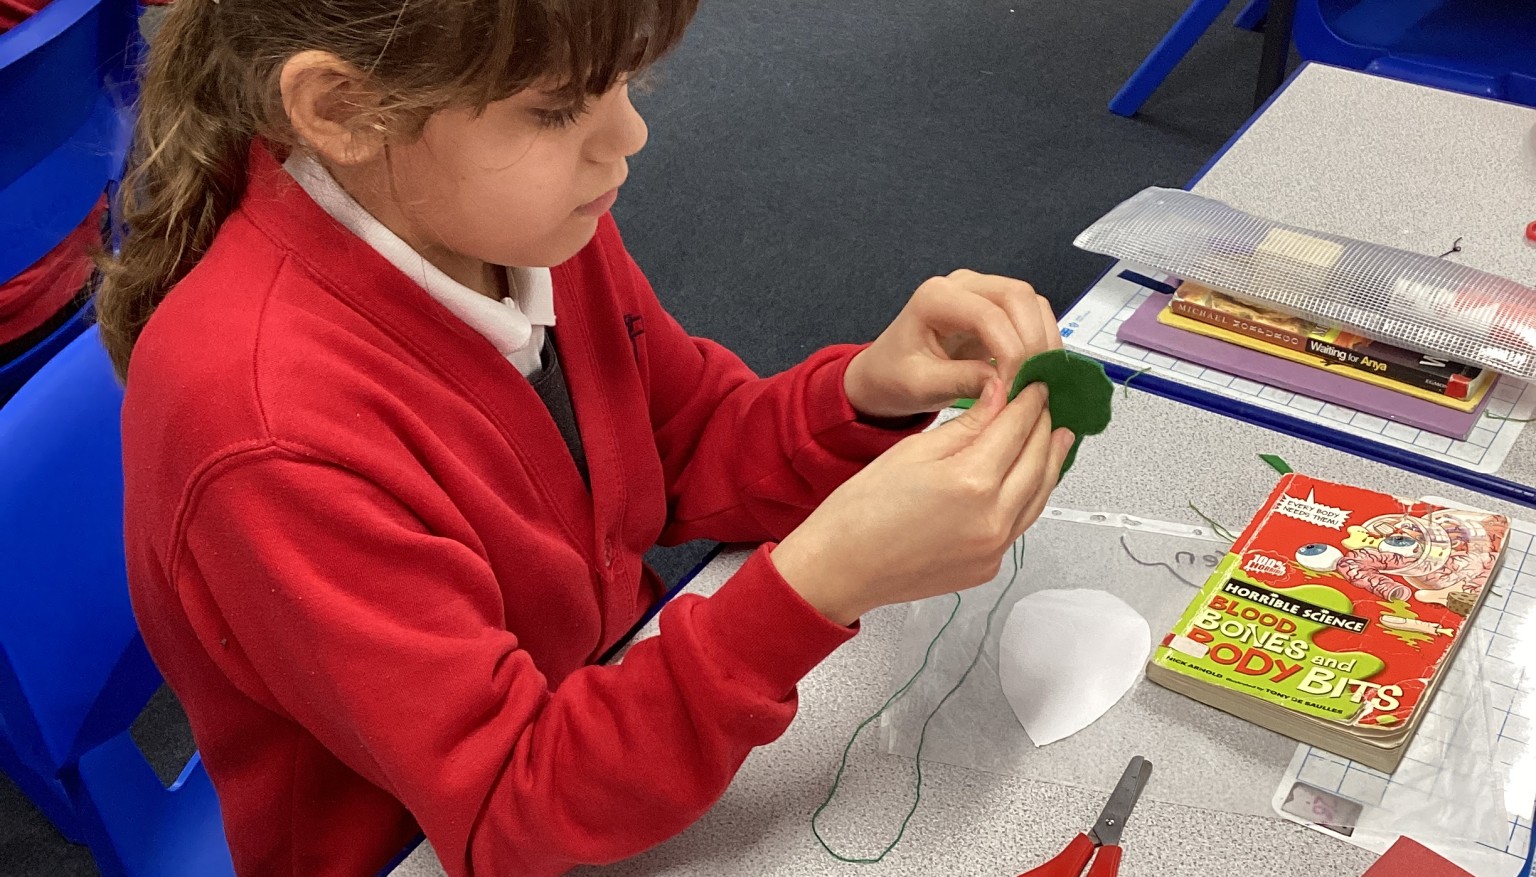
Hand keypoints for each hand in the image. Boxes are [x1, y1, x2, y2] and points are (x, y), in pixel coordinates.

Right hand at [771, 379, 1074, 624]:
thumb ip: (966, 425)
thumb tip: (999, 396)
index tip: (1036, 383)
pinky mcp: (989, 566)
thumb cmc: (862, 512)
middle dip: (1044, 425)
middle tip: (1048, 403)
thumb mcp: (913, 452)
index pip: (1016, 428)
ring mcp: (994, 547)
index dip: (1029, 400)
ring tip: (1057, 436)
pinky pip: (1022, 522)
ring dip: (1050, 461)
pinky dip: (1032, 494)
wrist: (842, 568)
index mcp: (971, 481)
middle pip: (1037, 459)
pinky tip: (1030, 477)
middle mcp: (991, 518)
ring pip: (1039, 495)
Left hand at [843, 270, 1061, 418]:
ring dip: (1043, 339)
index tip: (1013, 387)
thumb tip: (1005, 384)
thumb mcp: (920, 386)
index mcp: (934, 298)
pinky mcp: (995, 308)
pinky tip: (1037, 371)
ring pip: (1031, 302)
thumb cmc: (894, 377)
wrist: (886, 375)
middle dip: (1034, 339)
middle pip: (1018, 295)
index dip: (1010, 350)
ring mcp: (981, 292)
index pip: (988, 314)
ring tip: (1039, 379)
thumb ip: (961, 382)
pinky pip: (1031, 315)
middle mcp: (961, 285)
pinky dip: (1040, 341)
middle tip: (1034, 381)